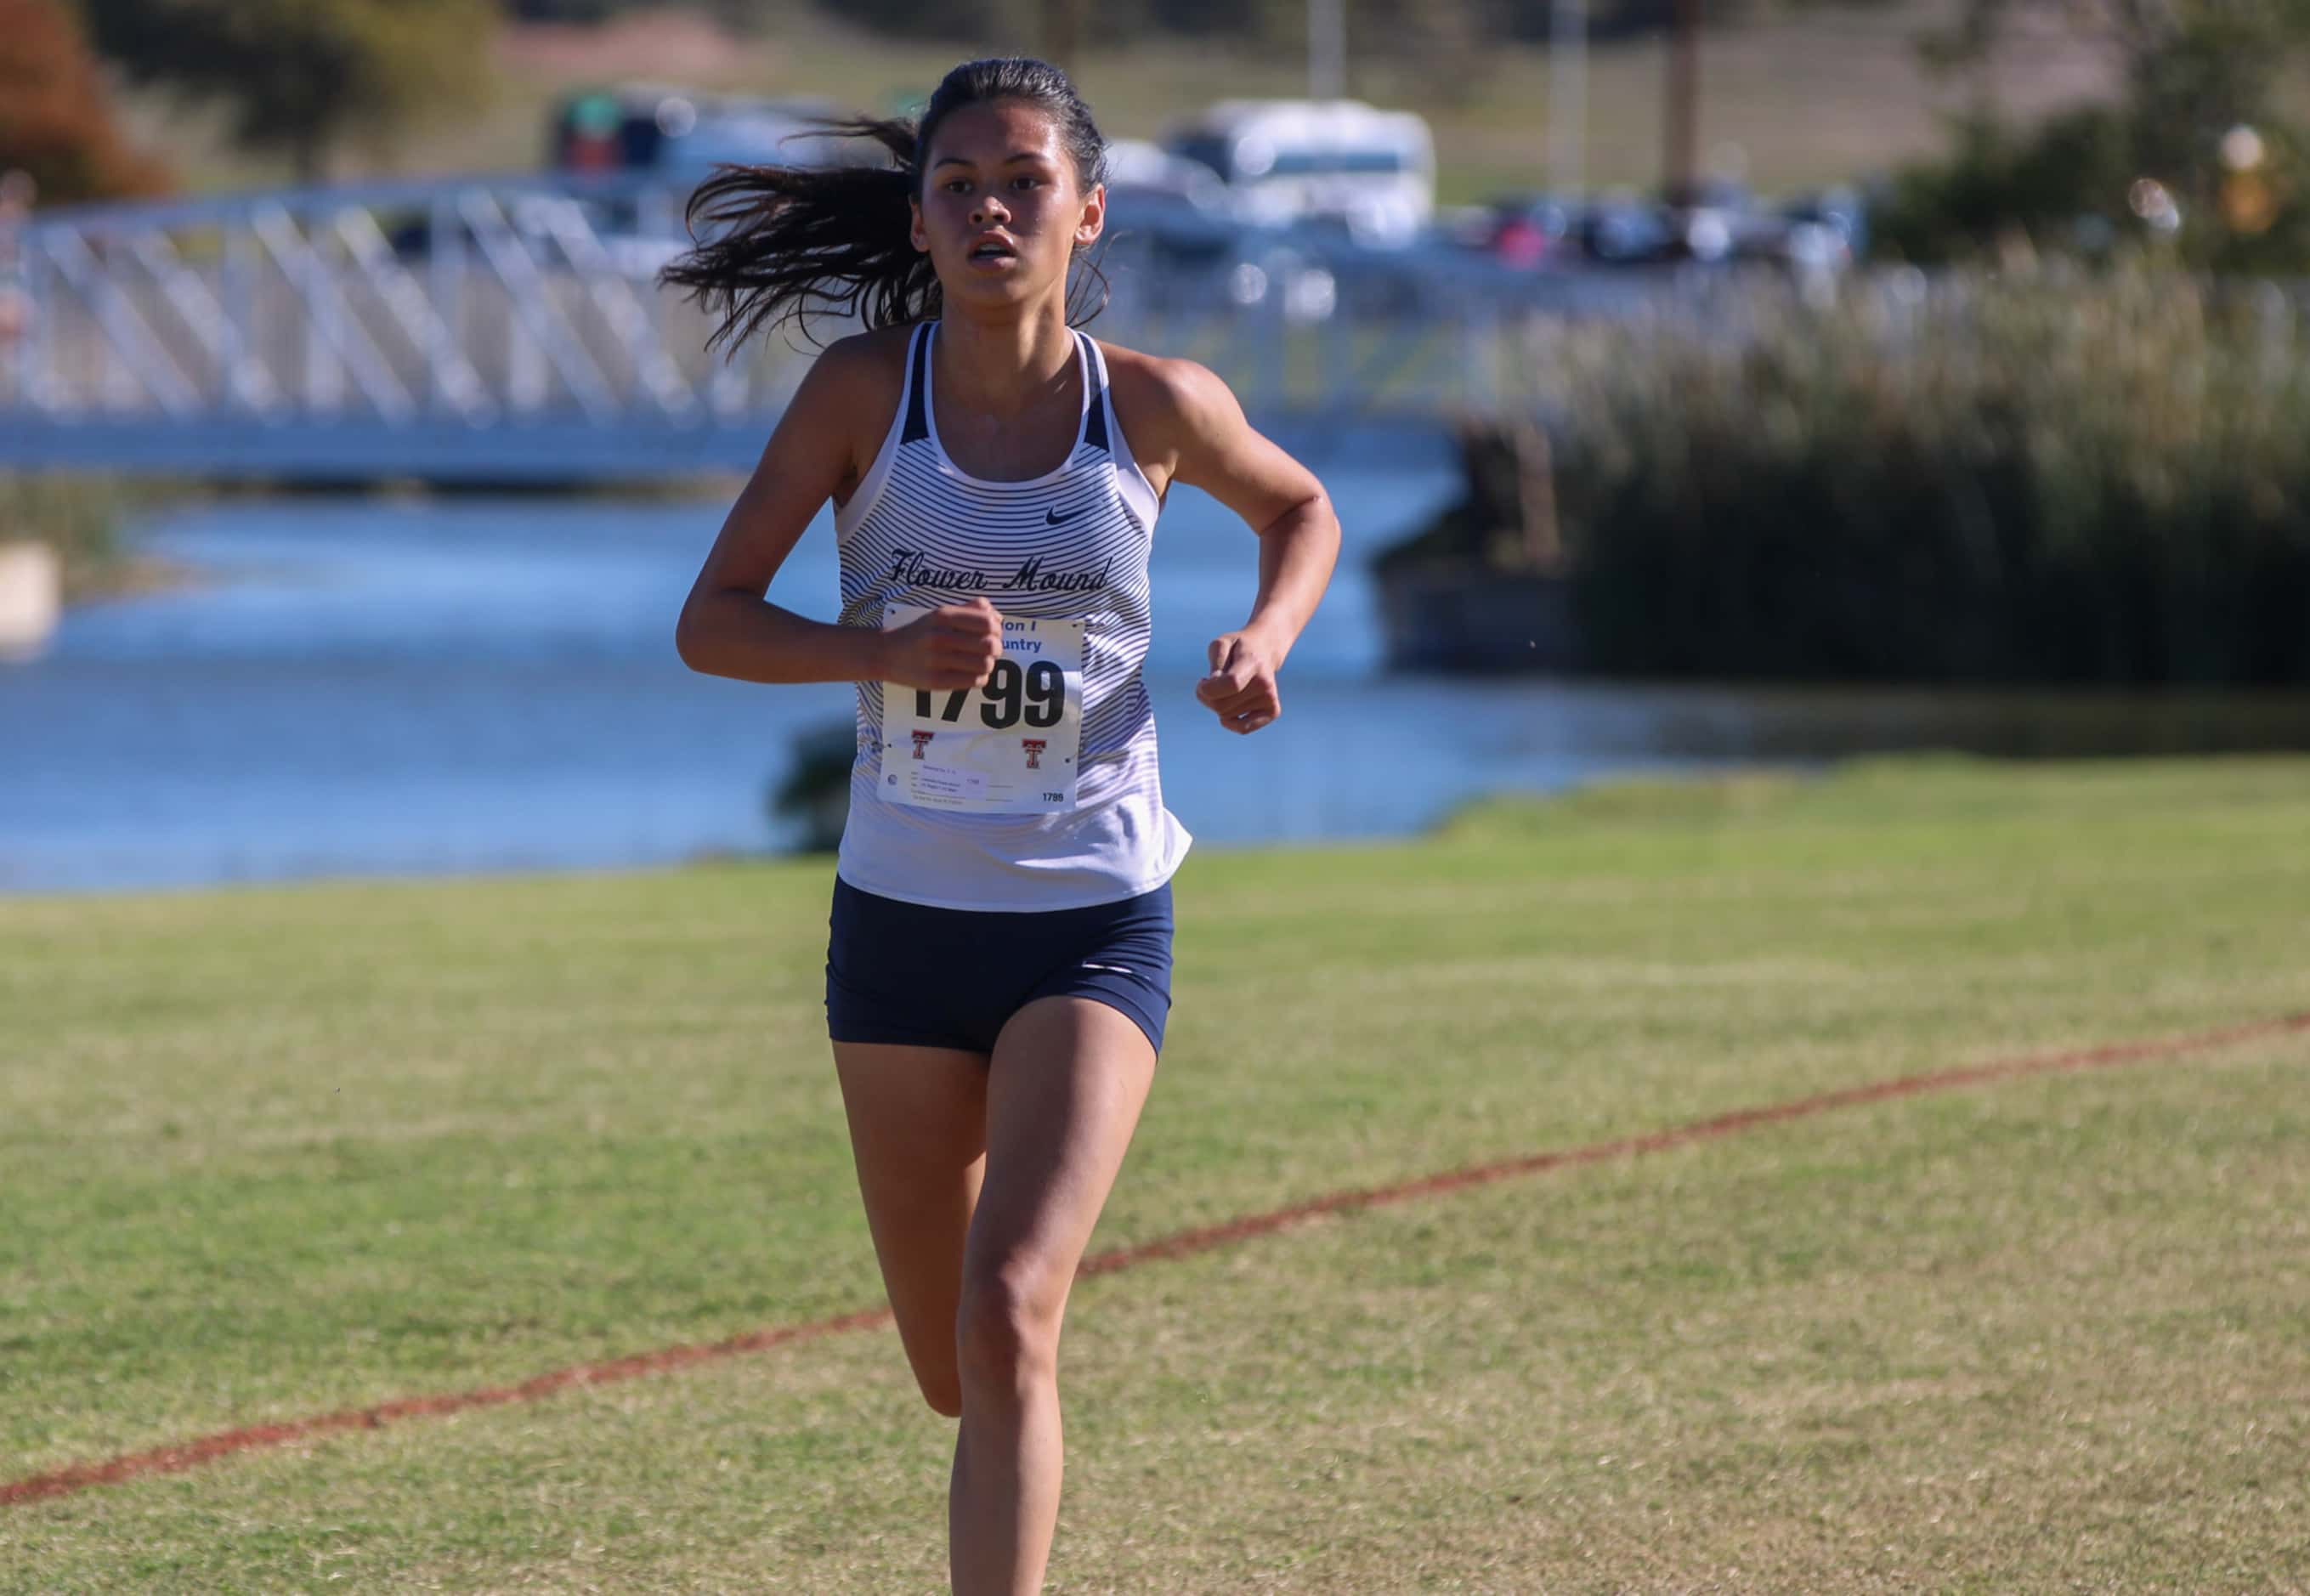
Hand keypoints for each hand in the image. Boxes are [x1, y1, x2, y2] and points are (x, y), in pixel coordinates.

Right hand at [881, 598, 1000, 688]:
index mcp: (943, 616)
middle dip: (996, 648)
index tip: (993, 633)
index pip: (987, 622)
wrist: (885, 653)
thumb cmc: (920, 633)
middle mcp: (940, 637)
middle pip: (990, 645)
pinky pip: (974, 681)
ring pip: (985, 665)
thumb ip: (970, 610)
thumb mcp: (940, 614)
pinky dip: (980, 678)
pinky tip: (971, 673)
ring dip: (988, 664)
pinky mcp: (936, 681)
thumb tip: (997, 617)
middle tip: (990, 650)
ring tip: (980, 662)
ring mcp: (937, 661)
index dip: (998, 629)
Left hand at [1196, 631, 1280, 734]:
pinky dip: (1229, 722)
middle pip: (1222, 705)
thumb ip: (1215, 663)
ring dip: (1218, 704)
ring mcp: (1270, 699)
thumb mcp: (1221, 644)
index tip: (1201, 681)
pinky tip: (1228, 708)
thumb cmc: (1238, 648)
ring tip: (1225, 689)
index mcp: (1253, 662)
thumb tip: (1213, 688)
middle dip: (1207, 697)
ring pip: (1226, 716)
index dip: (1208, 688)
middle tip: (1208, 684)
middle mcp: (1265, 683)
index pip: (1231, 683)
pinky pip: (1243, 729)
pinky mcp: (1273, 711)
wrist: (1265, 650)